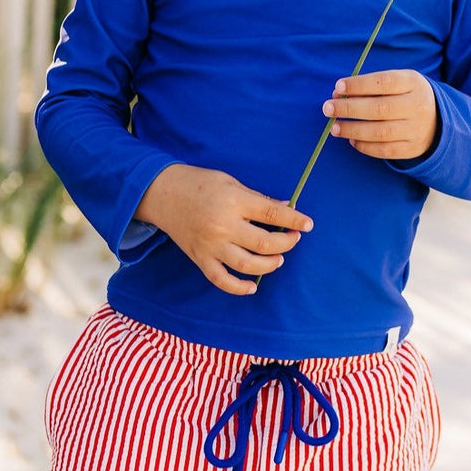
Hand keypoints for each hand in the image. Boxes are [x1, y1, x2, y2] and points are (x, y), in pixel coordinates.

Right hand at [136, 164, 312, 295]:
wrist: (162, 193)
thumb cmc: (199, 183)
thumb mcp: (231, 182)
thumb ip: (257, 198)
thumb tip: (285, 208)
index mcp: (233, 202)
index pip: (272, 215)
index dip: (294, 220)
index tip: (308, 224)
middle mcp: (223, 226)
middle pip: (264, 243)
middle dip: (286, 243)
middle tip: (293, 239)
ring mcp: (211, 245)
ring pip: (248, 265)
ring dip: (269, 265)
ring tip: (278, 258)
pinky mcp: (200, 258)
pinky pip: (221, 280)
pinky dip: (238, 288)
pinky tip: (252, 286)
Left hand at [322, 70, 438, 160]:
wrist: (439, 121)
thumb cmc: (407, 96)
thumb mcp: (399, 82)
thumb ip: (372, 85)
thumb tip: (339, 93)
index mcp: (413, 83)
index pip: (384, 82)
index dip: (359, 85)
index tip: (338, 87)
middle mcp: (417, 106)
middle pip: (379, 108)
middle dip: (349, 109)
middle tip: (327, 108)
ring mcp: (416, 129)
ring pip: (380, 132)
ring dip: (353, 130)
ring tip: (334, 127)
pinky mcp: (412, 148)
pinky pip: (385, 150)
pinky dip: (365, 146)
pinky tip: (352, 140)